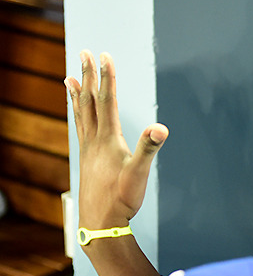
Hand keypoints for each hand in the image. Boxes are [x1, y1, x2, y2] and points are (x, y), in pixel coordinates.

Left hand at [66, 51, 168, 229]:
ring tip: (70, 77)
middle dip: (88, 75)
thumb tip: (160, 128)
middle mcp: (94, 140)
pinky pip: (80, 128)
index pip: (108, 101)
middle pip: (90, 101)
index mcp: (108, 140)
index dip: (107, 77)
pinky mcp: (87, 159)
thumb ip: (148, 149)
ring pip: (81, 114)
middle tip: (83, 53)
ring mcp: (88, 150)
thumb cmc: (122, 199)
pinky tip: (77, 113)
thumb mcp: (139, 174)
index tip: (104, 55)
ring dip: (77, 93)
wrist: (100, 222)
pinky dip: (77, 114)